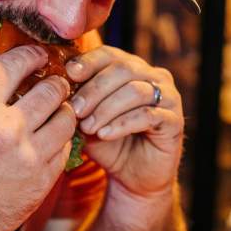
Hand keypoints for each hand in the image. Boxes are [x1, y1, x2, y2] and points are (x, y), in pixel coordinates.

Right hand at [0, 45, 75, 230]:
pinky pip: (65, 150)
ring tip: (60, 109)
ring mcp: (30, 158)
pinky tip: (54, 138)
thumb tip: (2, 89)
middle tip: (56, 80)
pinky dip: (62, 140)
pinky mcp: (43, 182)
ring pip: (66, 120)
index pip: (13, 67)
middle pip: (50, 91)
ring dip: (65, 110)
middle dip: (55, 81)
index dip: (29, 54)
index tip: (38, 53)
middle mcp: (9, 132)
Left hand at [66, 45, 183, 196]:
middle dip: (95, 89)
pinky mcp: (175, 121)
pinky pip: (148, 115)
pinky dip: (122, 124)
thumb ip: (78, 99)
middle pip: (123, 69)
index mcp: (133, 68)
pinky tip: (105, 134)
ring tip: (88, 127)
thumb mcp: (87, 117)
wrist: (132, 176)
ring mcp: (168, 97)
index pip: (110, 54)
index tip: (68, 74)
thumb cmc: (108, 142)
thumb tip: (55, 84)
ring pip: (135, 91)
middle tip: (75, 109)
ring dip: (106, 108)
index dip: (88, 61)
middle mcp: (154, 77)